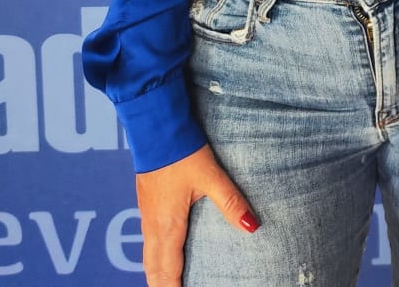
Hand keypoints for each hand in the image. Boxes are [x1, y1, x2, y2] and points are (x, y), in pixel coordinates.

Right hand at [134, 145, 257, 286]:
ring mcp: (146, 215)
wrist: (155, 127)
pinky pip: (148, 242)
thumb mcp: (210, 176)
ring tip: (168, 284)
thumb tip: (252, 227)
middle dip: (162, 286)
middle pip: (152, 270)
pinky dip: (154, 257)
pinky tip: (165, 252)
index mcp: (167, 226)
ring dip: (157, 274)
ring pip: (147, 257)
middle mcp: (153, 225)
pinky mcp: (146, 204)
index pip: (167, 272)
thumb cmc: (181, 151)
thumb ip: (231, 202)